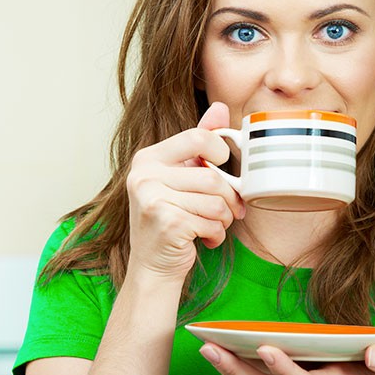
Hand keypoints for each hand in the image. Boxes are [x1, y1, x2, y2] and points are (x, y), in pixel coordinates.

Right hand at [126, 102, 246, 280]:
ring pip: (216, 200)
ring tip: (213, 225)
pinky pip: (211, 221)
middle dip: (229, 197)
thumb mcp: (183, 177)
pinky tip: (203, 238)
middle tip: (230, 210)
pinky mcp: (165, 222)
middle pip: (213, 175)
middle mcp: (144, 174)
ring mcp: (151, 198)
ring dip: (224, 218)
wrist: (153, 266)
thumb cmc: (172, 220)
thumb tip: (221, 107)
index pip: (198, 137)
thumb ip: (200, 143)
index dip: (221, 152)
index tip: (224, 167)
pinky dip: (216, 234)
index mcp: (149, 158)